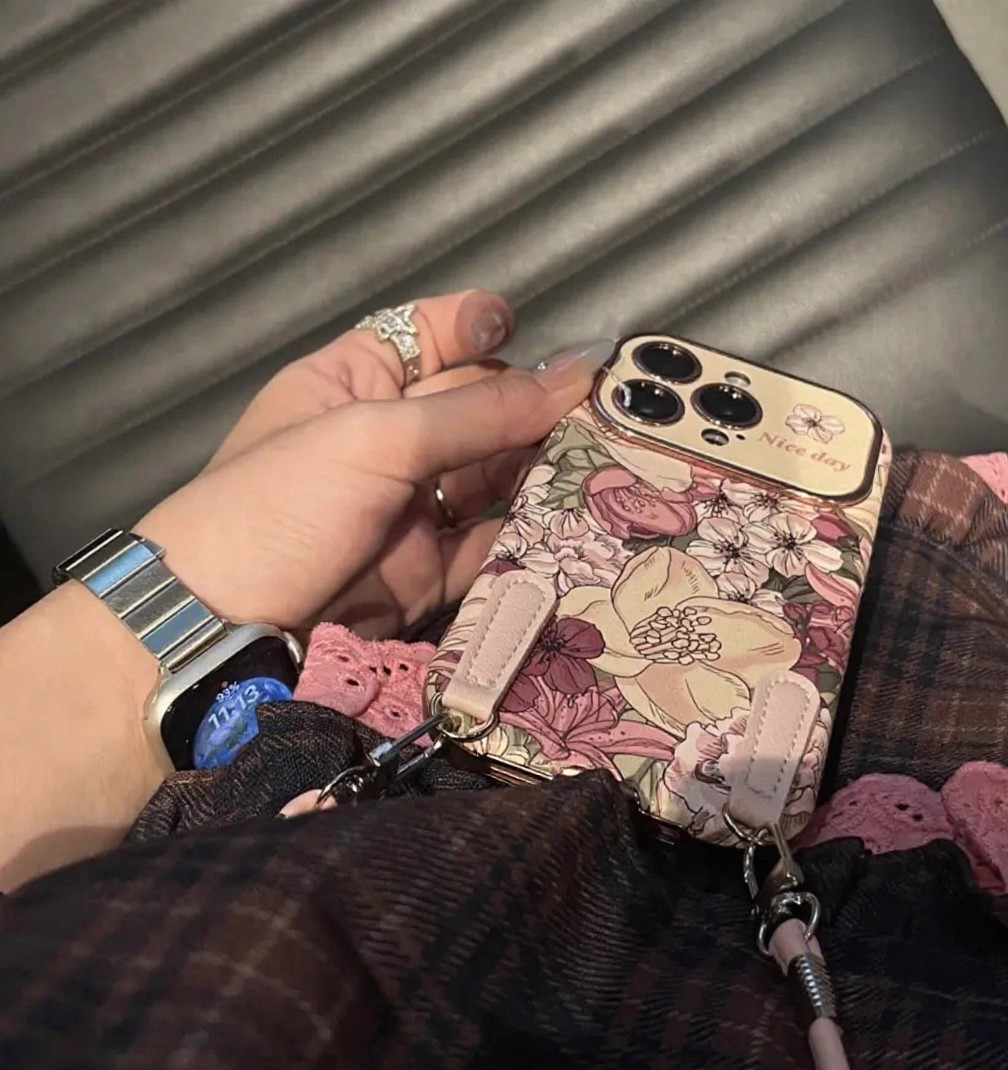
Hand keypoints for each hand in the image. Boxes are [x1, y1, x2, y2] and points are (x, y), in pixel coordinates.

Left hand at [137, 290, 611, 636]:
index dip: (480, 327)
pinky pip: (491, 547)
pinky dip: (529, 538)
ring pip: (493, 477)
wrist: (227, 630)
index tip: (532, 332)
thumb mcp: (375, 440)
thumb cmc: (281, 505)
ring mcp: (410, 509)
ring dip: (541, 470)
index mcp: (354, 382)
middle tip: (604, 411)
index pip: (427, 335)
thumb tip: (574, 377)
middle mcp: (388, 439)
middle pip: (477, 406)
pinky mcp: (429, 574)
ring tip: (606, 460)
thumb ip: (478, 412)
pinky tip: (574, 521)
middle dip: (532, 405)